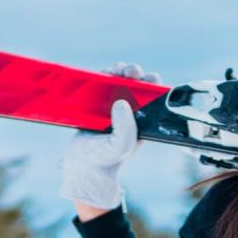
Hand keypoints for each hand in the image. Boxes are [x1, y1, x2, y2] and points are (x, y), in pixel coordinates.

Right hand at [59, 62, 160, 211]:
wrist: (84, 166)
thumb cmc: (107, 158)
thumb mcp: (122, 146)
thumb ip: (125, 128)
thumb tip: (121, 103)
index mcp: (143, 119)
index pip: (153, 96)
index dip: (152, 83)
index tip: (148, 77)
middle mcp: (130, 110)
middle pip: (136, 84)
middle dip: (134, 73)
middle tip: (130, 71)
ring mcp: (113, 106)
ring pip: (118, 81)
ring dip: (118, 71)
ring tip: (115, 71)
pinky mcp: (96, 105)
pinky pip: (100, 86)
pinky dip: (100, 78)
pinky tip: (100, 76)